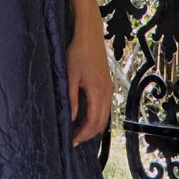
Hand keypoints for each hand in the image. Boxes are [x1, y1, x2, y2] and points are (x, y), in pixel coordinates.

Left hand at [67, 30, 113, 146]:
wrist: (89, 37)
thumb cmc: (78, 54)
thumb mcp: (70, 76)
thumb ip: (72, 98)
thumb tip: (72, 118)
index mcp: (97, 92)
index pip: (93, 122)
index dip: (83, 134)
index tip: (72, 141)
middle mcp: (106, 93)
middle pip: (101, 123)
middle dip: (88, 134)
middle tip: (73, 140)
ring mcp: (109, 89)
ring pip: (104, 116)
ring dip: (93, 127)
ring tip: (78, 132)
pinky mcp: (107, 85)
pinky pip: (105, 108)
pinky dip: (97, 118)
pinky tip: (86, 118)